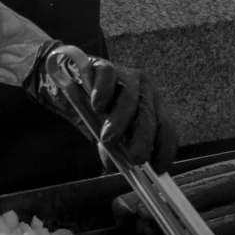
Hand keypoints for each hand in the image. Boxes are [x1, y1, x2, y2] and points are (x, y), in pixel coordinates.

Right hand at [22, 41, 176, 171]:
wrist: (68, 84)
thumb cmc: (94, 111)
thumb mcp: (107, 133)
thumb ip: (115, 147)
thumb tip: (118, 166)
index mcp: (152, 108)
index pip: (166, 129)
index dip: (164, 150)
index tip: (157, 169)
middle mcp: (144, 91)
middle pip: (149, 116)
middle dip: (144, 140)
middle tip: (135, 158)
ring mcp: (125, 76)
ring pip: (130, 98)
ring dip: (120, 122)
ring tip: (107, 140)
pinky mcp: (104, 66)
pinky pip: (108, 78)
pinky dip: (103, 93)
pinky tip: (96, 106)